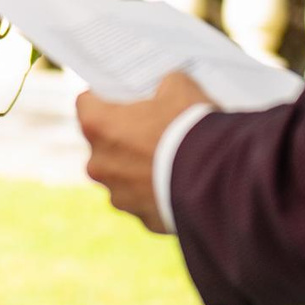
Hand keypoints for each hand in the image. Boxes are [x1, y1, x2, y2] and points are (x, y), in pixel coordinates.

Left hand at [75, 70, 210, 234]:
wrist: (219, 180)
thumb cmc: (191, 128)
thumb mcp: (179, 87)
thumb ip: (163, 85)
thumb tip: (165, 88)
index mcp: (98, 127)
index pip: (86, 104)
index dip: (105, 97)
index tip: (122, 96)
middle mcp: (99, 164)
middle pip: (103, 144)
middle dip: (124, 136)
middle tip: (152, 127)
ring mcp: (119, 196)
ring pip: (123, 177)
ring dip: (139, 168)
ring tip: (171, 159)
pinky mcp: (143, 219)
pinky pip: (146, 201)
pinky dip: (158, 193)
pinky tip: (181, 183)